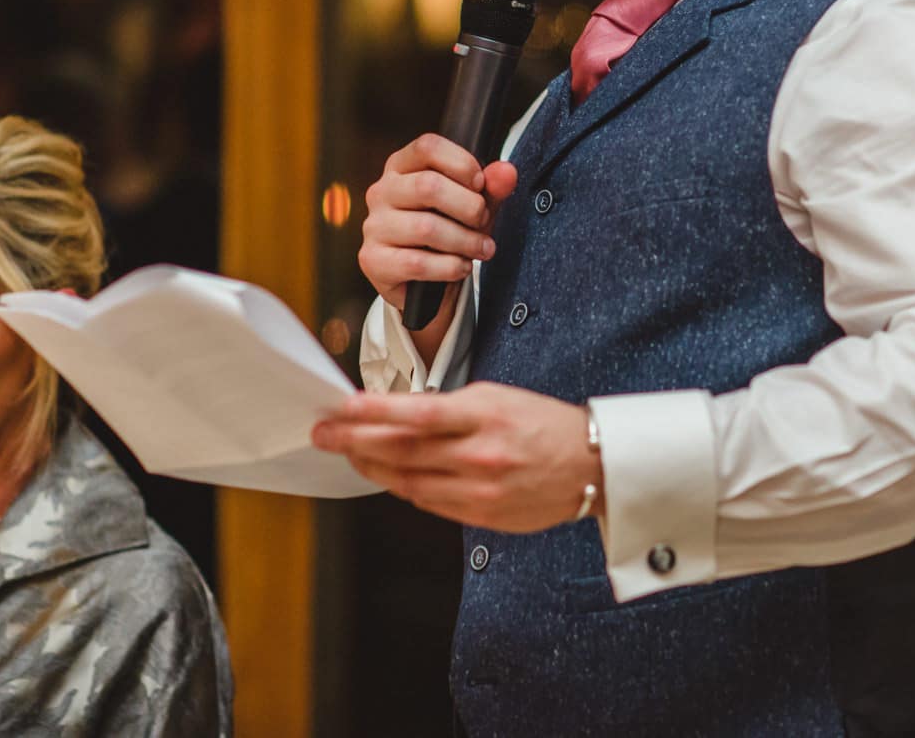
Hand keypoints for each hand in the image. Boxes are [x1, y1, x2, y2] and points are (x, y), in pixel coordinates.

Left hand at [311, 383, 599, 532]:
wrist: (590, 465)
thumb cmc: (543, 424)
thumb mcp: (497, 398)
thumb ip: (448, 407)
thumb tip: (396, 413)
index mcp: (485, 415)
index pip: (416, 413)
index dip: (372, 412)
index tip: (340, 407)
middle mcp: (480, 454)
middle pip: (402, 450)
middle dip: (354, 441)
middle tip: (324, 433)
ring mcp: (479, 490)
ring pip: (407, 481)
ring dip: (371, 467)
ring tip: (348, 453)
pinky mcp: (480, 516)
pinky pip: (427, 502)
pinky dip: (402, 487)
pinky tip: (387, 474)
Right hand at [359, 134, 518, 311]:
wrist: (422, 282)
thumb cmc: (447, 230)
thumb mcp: (473, 204)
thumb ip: (491, 187)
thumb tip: (507, 172)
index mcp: (402, 167)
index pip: (427, 147)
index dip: (461, 163)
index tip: (480, 184)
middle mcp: (382, 191)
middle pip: (428, 186)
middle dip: (469, 206)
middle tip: (484, 220)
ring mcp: (374, 226)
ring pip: (426, 228)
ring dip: (465, 241)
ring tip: (482, 248)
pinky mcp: (374, 261)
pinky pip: (417, 263)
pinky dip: (449, 266)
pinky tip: (462, 267)